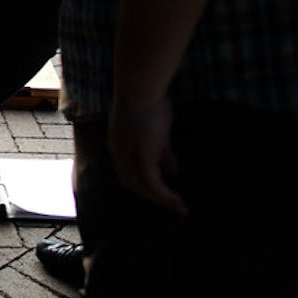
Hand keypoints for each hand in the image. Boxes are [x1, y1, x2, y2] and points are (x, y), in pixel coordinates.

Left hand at [108, 94, 187, 215]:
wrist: (141, 89)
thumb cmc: (150, 102)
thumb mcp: (157, 131)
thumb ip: (163, 152)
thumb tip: (173, 171)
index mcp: (119, 145)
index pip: (127, 171)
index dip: (142, 182)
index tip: (159, 190)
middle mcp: (119, 153)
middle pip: (132, 183)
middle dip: (151, 196)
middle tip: (170, 204)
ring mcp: (128, 156)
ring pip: (142, 187)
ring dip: (161, 200)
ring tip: (179, 208)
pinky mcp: (142, 157)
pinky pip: (153, 184)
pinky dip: (165, 195)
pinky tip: (177, 201)